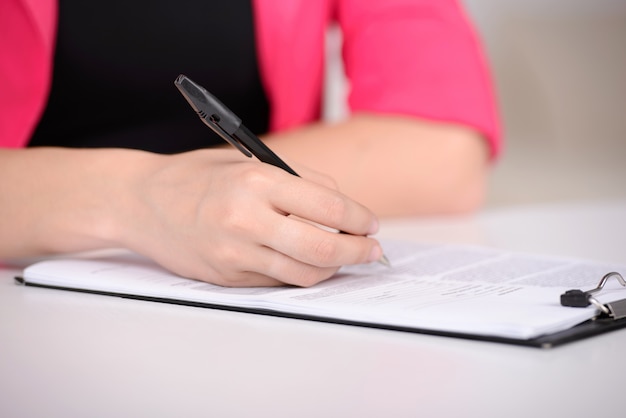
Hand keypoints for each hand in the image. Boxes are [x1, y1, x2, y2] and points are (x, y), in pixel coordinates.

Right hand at [120, 148, 382, 286]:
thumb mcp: (248, 160)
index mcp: (255, 180)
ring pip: (305, 273)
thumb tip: (343, 207)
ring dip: (335, 268)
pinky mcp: (228, 277)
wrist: (140, 203)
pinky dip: (302, 273)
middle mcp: (246, 219)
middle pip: (323, 248)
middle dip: (359, 252)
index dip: (359, 218)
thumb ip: (298, 180)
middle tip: (372, 249)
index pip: (328, 205)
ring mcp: (235, 254)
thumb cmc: (197, 176)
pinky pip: (279, 282)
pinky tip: (310, 263)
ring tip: (346, 258)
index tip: (371, 223)